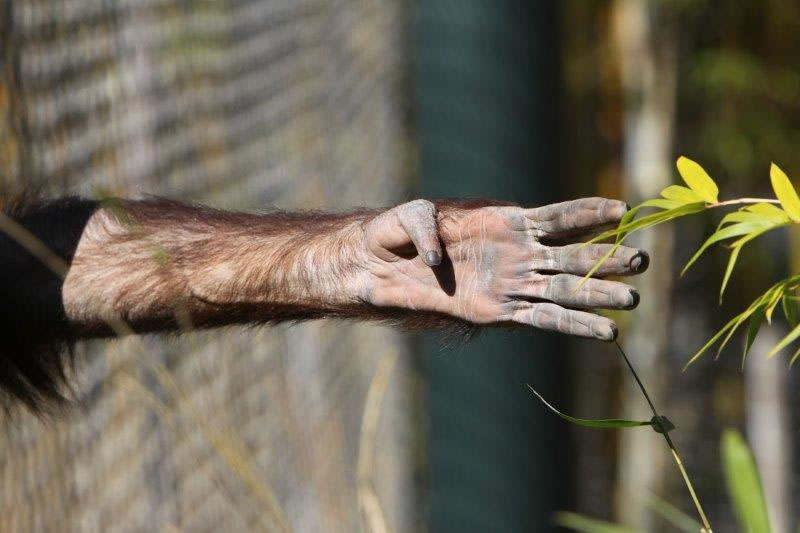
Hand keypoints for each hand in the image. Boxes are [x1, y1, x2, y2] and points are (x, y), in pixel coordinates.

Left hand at [362, 198, 648, 339]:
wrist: (378, 266)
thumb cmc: (396, 233)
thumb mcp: (412, 218)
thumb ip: (426, 230)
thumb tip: (437, 260)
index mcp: (505, 223)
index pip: (557, 217)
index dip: (589, 213)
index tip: (624, 211)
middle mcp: (516, 254)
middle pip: (571, 255)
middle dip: (606, 258)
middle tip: (642, 262)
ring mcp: (510, 283)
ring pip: (563, 289)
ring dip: (596, 295)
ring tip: (630, 301)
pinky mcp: (497, 311)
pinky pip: (541, 318)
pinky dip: (572, 324)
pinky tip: (602, 331)